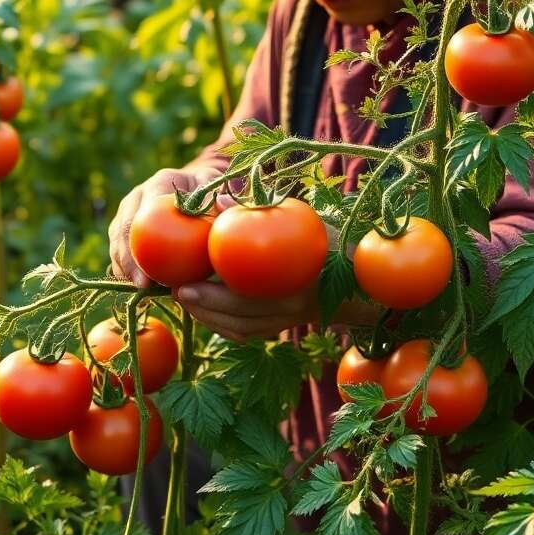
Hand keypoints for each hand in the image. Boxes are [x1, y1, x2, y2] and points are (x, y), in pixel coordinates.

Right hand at [108, 166, 221, 287]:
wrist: (199, 188)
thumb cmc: (212, 192)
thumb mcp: (220, 192)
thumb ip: (220, 197)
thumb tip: (221, 204)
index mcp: (159, 183)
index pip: (143, 214)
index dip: (140, 242)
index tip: (149, 269)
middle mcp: (138, 196)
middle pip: (123, 230)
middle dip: (127, 260)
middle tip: (141, 286)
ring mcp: (129, 212)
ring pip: (117, 242)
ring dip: (124, 268)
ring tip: (138, 292)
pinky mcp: (126, 228)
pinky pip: (122, 252)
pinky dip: (129, 270)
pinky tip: (141, 290)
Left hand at [175, 223, 379, 341]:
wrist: (359, 280)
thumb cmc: (327, 240)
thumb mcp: (301, 219)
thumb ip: (261, 210)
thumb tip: (218, 201)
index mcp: (296, 284)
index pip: (247, 296)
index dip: (212, 293)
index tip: (184, 283)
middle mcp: (291, 310)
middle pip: (236, 318)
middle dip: (201, 307)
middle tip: (174, 291)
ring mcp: (285, 323)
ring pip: (237, 330)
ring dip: (206, 317)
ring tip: (182, 298)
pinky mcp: (280, 329)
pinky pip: (244, 333)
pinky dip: (219, 324)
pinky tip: (201, 308)